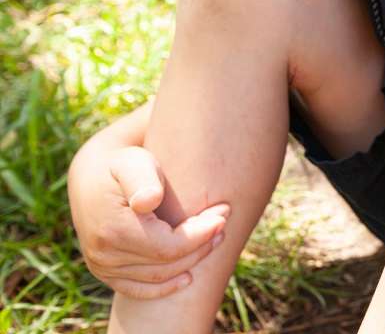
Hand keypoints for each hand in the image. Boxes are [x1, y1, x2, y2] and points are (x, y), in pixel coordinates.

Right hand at [69, 142, 229, 297]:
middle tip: (223, 223)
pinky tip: (188, 277)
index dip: (200, 236)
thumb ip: (142, 179)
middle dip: (201, 245)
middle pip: (167, 263)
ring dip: (191, 262)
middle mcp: (104, 255)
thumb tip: (148, 201)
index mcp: (113, 230)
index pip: (169, 247)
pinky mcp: (104, 273)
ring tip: (215, 238)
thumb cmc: (122, 166)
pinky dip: (164, 288)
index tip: (223, 215)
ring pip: (158, 277)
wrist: (93, 176)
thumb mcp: (133, 163)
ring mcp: (102, 267)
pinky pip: (138, 290)